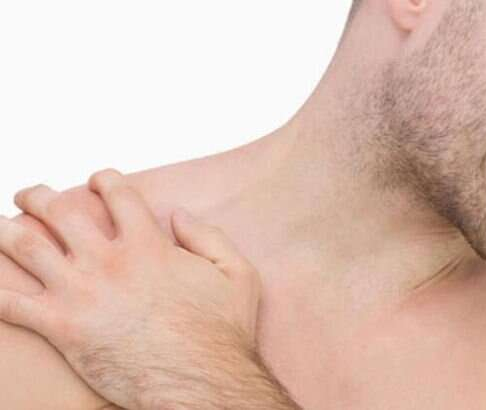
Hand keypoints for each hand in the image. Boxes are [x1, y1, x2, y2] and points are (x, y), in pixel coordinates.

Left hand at [0, 169, 262, 408]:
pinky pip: (12, 304)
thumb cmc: (222, 333)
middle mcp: (109, 261)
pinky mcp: (64, 328)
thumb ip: (209, 236)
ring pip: (26, 246)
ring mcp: (82, 293)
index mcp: (148, 245)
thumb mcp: (237, 273)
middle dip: (39, 196)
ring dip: (5, 229)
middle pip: (59, 210)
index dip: (104, 180)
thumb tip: (179, 215)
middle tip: (29, 195)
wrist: (203, 383)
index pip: (117, 194)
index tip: (97, 180)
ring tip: (1, 224)